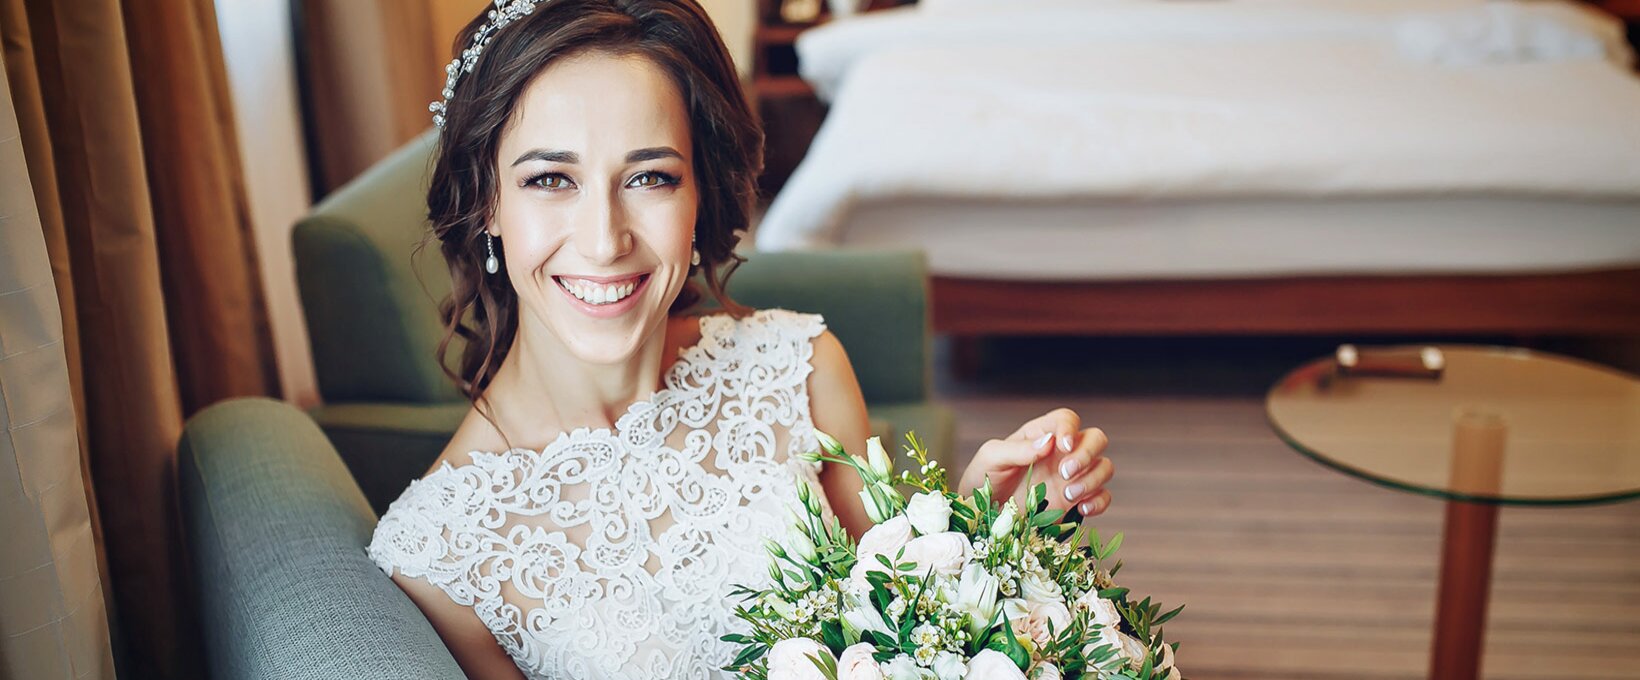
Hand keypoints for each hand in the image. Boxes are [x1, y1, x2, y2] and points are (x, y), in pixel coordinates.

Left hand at [957, 408, 1113, 516]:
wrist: (980, 518)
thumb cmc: (982, 480)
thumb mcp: (991, 458)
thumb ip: (1017, 449)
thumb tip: (1048, 441)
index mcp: (1040, 435)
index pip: (1067, 419)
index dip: (1070, 428)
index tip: (1063, 446)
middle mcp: (1061, 454)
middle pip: (1096, 438)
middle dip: (1087, 453)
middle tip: (1065, 472)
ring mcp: (1071, 478)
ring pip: (1104, 467)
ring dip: (1093, 479)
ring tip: (1068, 494)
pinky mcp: (1076, 503)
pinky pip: (1103, 497)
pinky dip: (1099, 502)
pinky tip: (1082, 508)